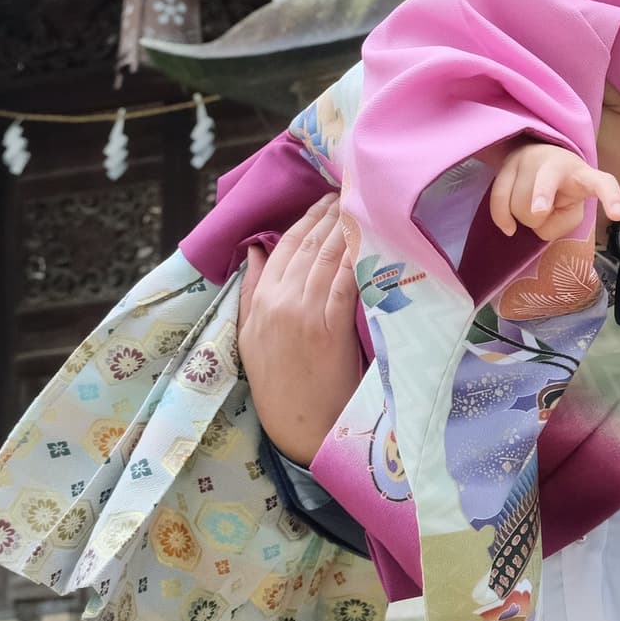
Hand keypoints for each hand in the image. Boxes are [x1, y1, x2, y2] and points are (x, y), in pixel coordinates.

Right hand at [237, 195, 362, 466]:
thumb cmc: (280, 387)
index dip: (308, 218)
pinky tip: (369, 238)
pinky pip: (346, 281)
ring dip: (346, 227)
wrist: (300, 431)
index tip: (326, 197)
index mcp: (261, 302)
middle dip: (331, 214)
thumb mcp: (250, 338)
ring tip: (362, 204)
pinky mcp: (331, 329)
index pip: (286, 246)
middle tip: (352, 189)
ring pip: (328, 257)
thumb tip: (254, 248)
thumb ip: (251, 291)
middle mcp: (281, 302)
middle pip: (309, 245)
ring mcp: (305, 314)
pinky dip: (357, 256)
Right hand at [488, 141, 619, 241]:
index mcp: (582, 173)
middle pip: (541, 201)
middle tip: (543, 213)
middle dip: (539, 217)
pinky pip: (498, 199)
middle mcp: (555, 160)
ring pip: (518, 204)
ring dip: (523, 218)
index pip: (602, 184)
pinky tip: (510, 228)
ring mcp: (528, 159)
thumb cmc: (562, 191)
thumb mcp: (572, 208)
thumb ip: (561, 223)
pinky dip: (502, 219)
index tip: (617, 215)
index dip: (610, 198)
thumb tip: (537, 218)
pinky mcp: (506, 164)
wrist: (539, 157)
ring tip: (532, 207)